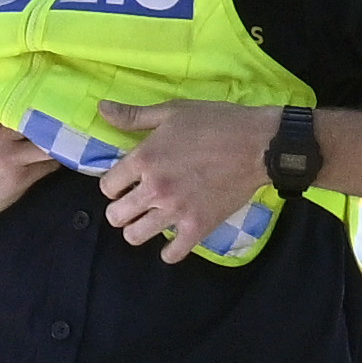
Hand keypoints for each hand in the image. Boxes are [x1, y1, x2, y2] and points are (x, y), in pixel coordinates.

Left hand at [87, 98, 286, 249]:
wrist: (259, 144)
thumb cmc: (216, 122)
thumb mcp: (172, 111)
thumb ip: (134, 116)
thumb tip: (102, 108)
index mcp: (144, 159)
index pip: (107, 187)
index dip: (114, 185)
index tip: (125, 183)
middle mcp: (154, 188)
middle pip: (116, 216)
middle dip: (121, 210)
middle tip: (135, 204)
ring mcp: (176, 210)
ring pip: (135, 236)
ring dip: (138, 230)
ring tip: (149, 220)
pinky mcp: (199, 227)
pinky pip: (171, 254)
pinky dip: (169, 251)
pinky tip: (173, 239)